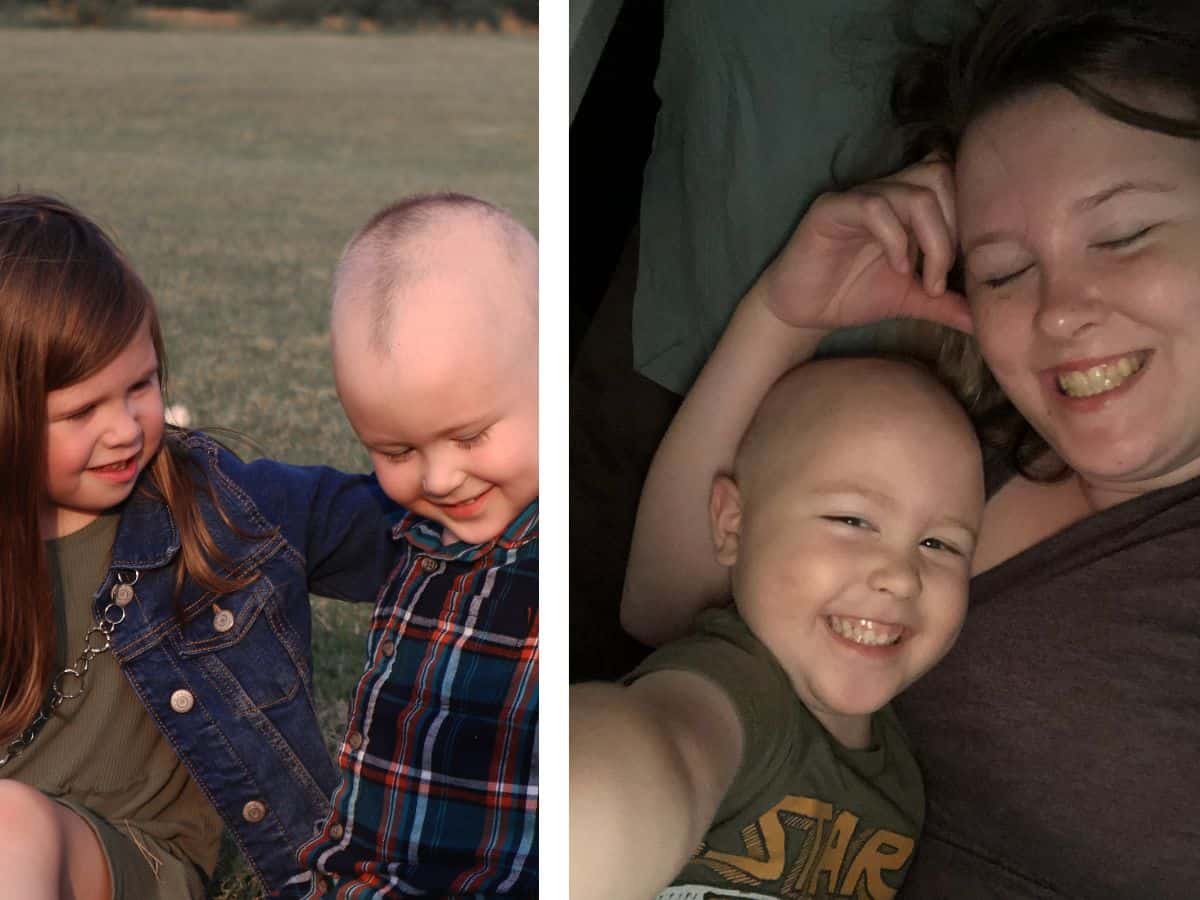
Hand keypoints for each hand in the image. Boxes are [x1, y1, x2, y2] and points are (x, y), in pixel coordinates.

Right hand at [759, 158, 971, 333]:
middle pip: (940, 177)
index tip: (960, 270)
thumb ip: (946, 303)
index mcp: (906, 204)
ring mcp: (858, 197)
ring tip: (922, 280)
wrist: (801, 312)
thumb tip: (986, 322)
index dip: (966, 221)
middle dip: (952, 229)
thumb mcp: (910, 301)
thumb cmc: (851, 296)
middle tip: (940, 276)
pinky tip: (896, 269)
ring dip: (930, 239)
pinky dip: (895, 239)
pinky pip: (874, 207)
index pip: (953, 183)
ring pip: (914, 194)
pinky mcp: (831, 209)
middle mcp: (885, 191)